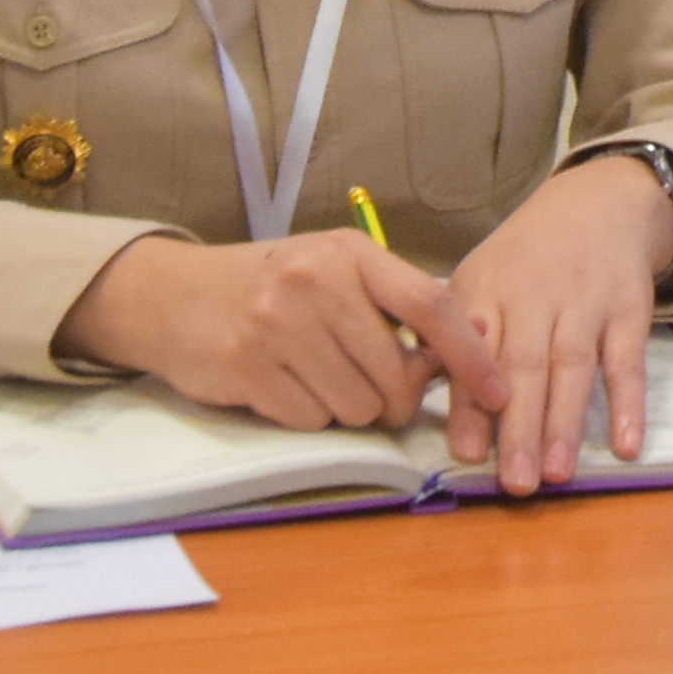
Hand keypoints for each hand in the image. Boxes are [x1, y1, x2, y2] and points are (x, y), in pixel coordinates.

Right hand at [55, 230, 509, 434]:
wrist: (173, 295)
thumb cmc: (271, 286)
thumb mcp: (333, 272)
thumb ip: (392, 305)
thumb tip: (466, 354)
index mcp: (349, 254)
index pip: (429, 304)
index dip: (470, 353)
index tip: (499, 390)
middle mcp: (315, 283)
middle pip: (395, 376)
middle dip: (393, 397)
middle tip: (371, 386)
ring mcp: (277, 326)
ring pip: (356, 406)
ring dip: (347, 406)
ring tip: (317, 375)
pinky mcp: (247, 368)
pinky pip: (310, 420)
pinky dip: (306, 415)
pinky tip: (284, 385)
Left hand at [442, 153, 672, 494]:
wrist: (595, 204)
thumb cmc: (525, 261)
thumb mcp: (479, 282)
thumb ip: (455, 340)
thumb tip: (424, 403)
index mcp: (485, 292)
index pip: (474, 352)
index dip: (471, 403)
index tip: (468, 453)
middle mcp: (534, 297)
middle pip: (525, 365)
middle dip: (519, 426)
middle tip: (516, 483)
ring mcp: (584, 303)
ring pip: (573, 367)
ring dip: (566, 422)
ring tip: (558, 474)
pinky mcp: (628, 310)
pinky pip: (629, 360)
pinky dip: (629, 403)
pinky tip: (627, 445)